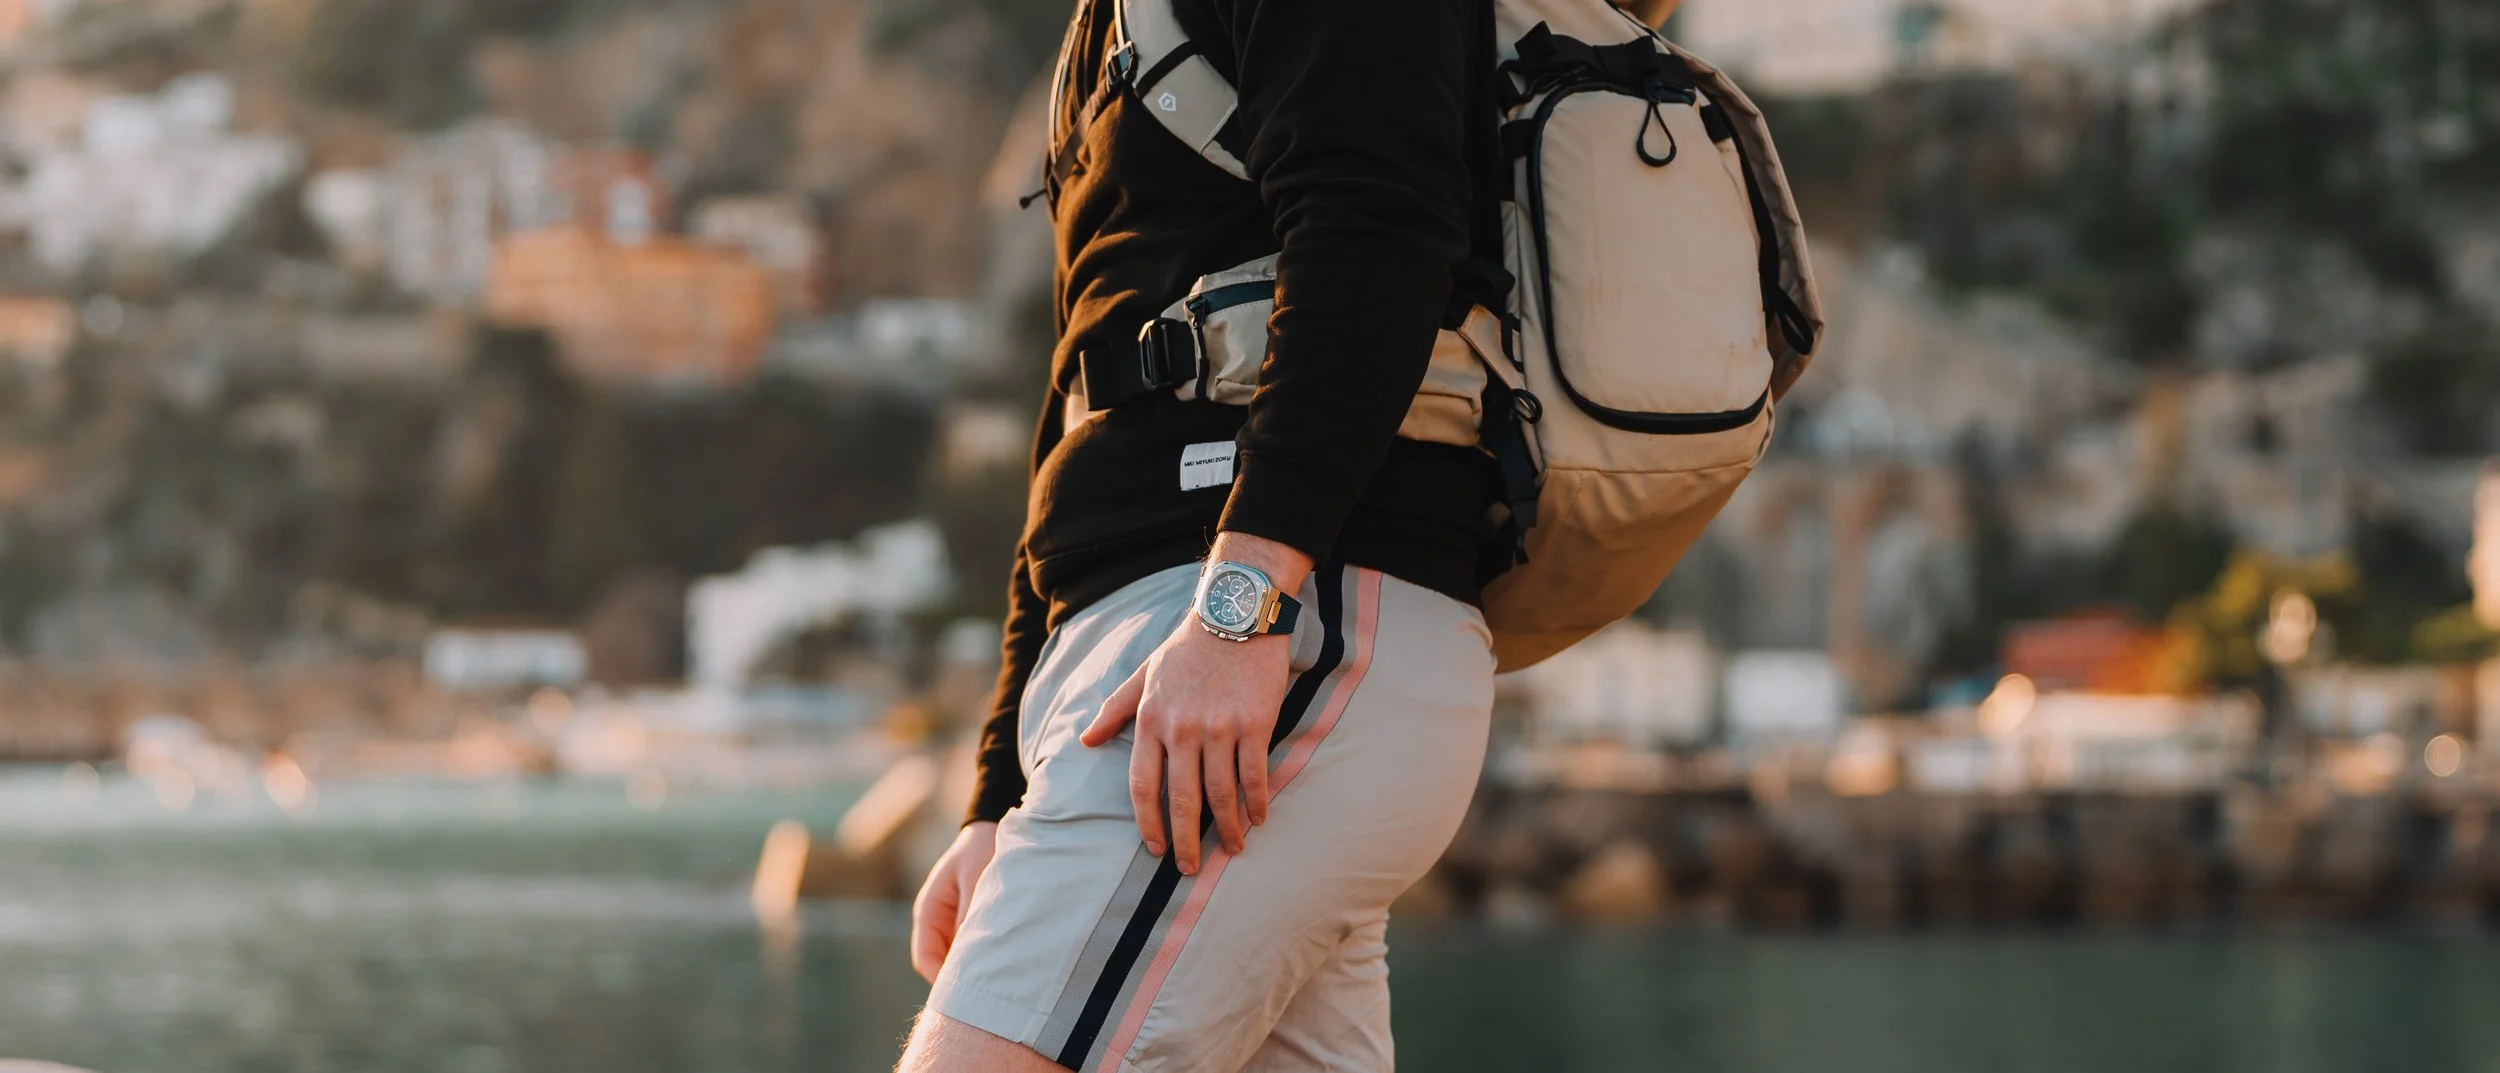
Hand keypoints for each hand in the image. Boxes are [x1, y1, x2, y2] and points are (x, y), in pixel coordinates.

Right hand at [910, 821, 997, 982]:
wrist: (992, 830)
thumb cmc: (981, 849)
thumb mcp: (976, 877)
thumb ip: (971, 911)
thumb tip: (967, 948)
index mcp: (928, 910)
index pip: (924, 958)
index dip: (941, 980)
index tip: (966, 991)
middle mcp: (935, 922)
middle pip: (939, 966)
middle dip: (958, 979)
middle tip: (988, 991)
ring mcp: (951, 925)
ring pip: (955, 961)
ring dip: (972, 968)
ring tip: (999, 974)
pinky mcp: (968, 924)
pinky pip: (970, 950)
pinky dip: (982, 957)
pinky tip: (1004, 959)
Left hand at [1080, 533, 1310, 875]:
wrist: (1235, 616)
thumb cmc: (1187, 648)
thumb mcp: (1143, 676)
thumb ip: (1115, 710)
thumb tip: (1086, 741)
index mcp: (1151, 721)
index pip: (1143, 786)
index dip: (1149, 822)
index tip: (1155, 848)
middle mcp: (1182, 729)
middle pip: (1182, 799)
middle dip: (1186, 840)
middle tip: (1189, 868)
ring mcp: (1220, 728)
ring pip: (1221, 793)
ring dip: (1228, 827)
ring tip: (1233, 848)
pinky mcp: (1255, 723)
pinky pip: (1253, 774)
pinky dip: (1256, 802)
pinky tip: (1258, 818)